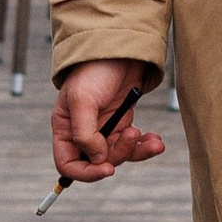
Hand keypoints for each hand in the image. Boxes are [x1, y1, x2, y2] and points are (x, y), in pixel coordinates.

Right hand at [50, 57, 165, 186]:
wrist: (120, 49)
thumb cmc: (94, 70)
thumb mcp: (83, 99)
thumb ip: (85, 132)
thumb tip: (97, 158)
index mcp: (66, 128)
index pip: (68, 164)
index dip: (86, 173)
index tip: (107, 168)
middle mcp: (83, 133)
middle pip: (98, 161)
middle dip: (118, 154)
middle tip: (131, 132)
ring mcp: (104, 129)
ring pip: (119, 155)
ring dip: (137, 151)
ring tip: (152, 140)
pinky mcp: (123, 123)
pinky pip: (133, 144)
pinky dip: (146, 146)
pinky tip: (156, 140)